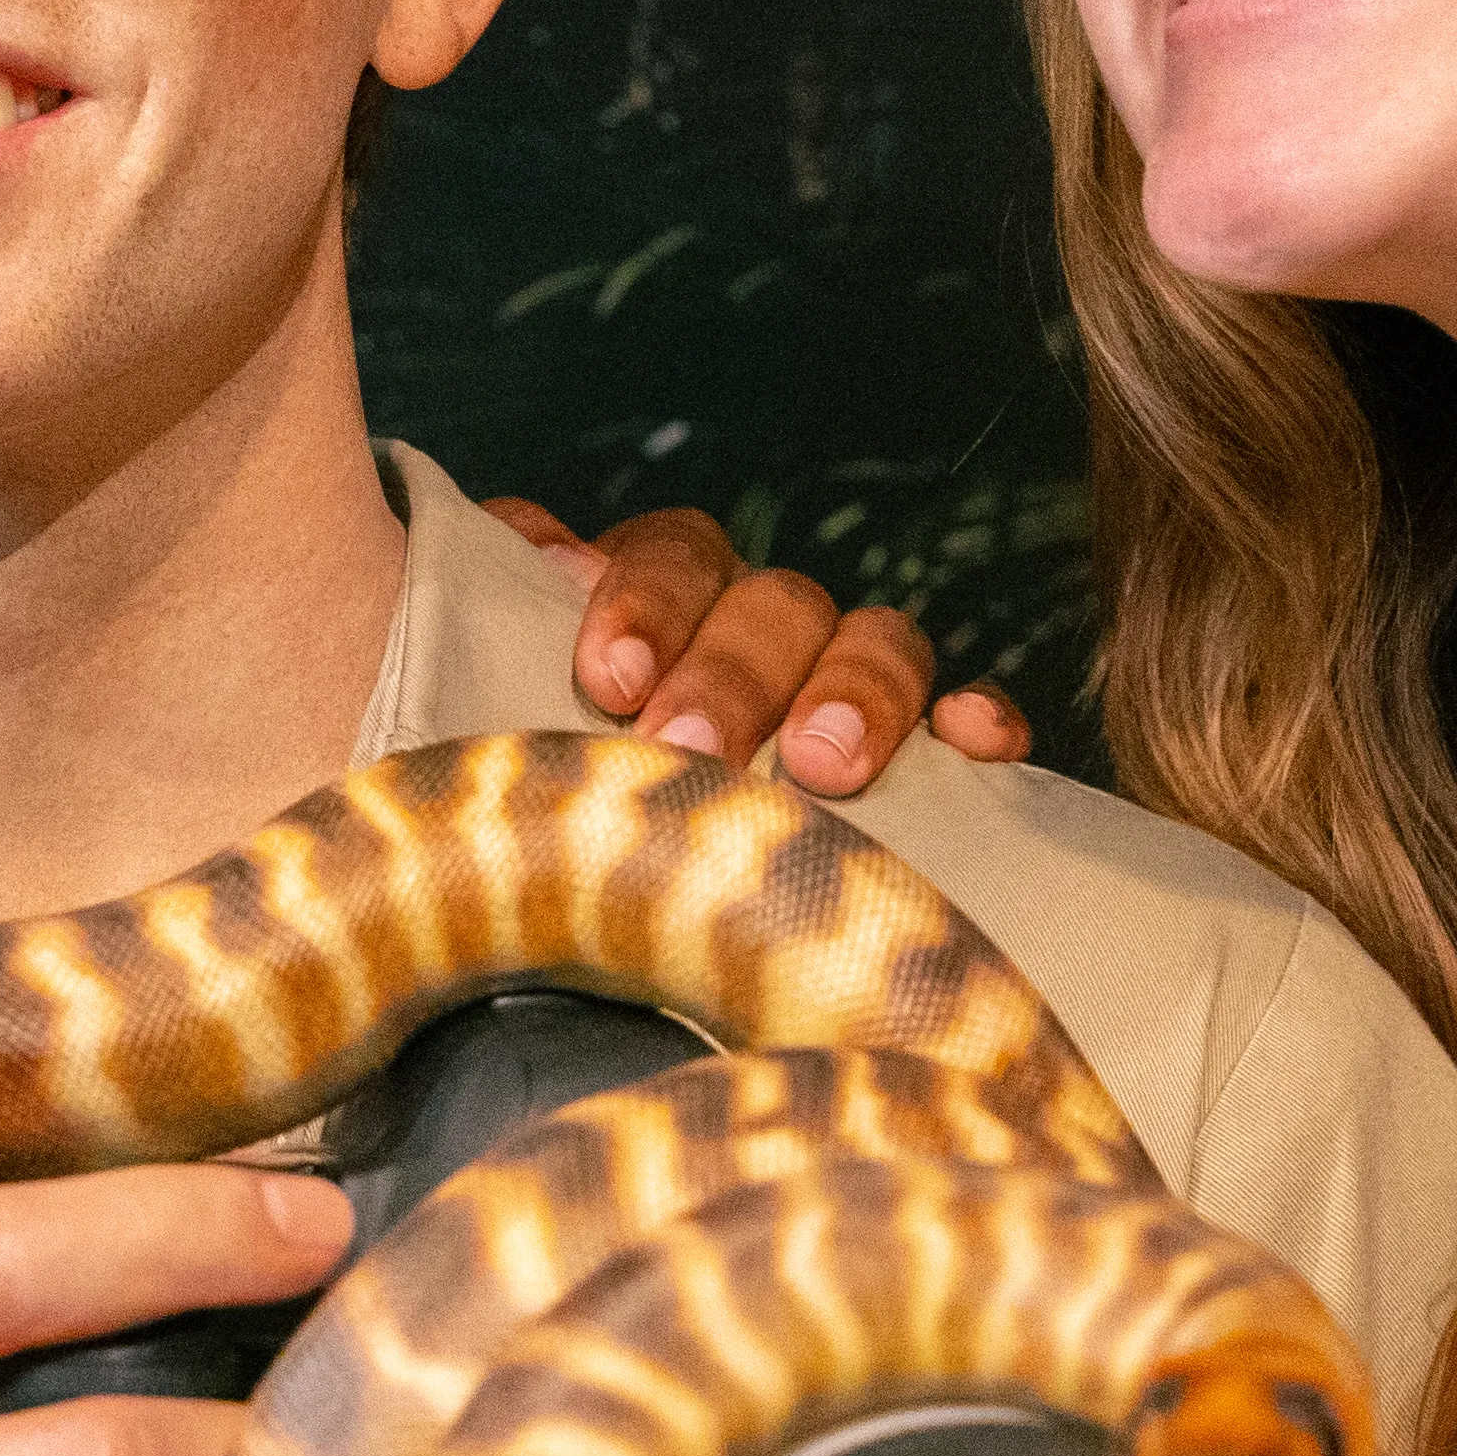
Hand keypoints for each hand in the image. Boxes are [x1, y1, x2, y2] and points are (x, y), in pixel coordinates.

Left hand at [494, 500, 1029, 798]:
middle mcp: (752, 628)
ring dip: (855, 690)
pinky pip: (965, 712)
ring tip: (822, 767)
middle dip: (731, 671)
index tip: (605, 680)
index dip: (640, 602)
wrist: (567, 899)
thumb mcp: (483, 707)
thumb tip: (520, 566)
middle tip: (690, 749)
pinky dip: (976, 717)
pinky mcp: (922, 759)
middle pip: (772, 601)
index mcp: (654, 603)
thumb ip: (480, 618)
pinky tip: (976, 748)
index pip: (669, 556)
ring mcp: (840, 684)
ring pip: (875, 638)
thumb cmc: (527, 807)